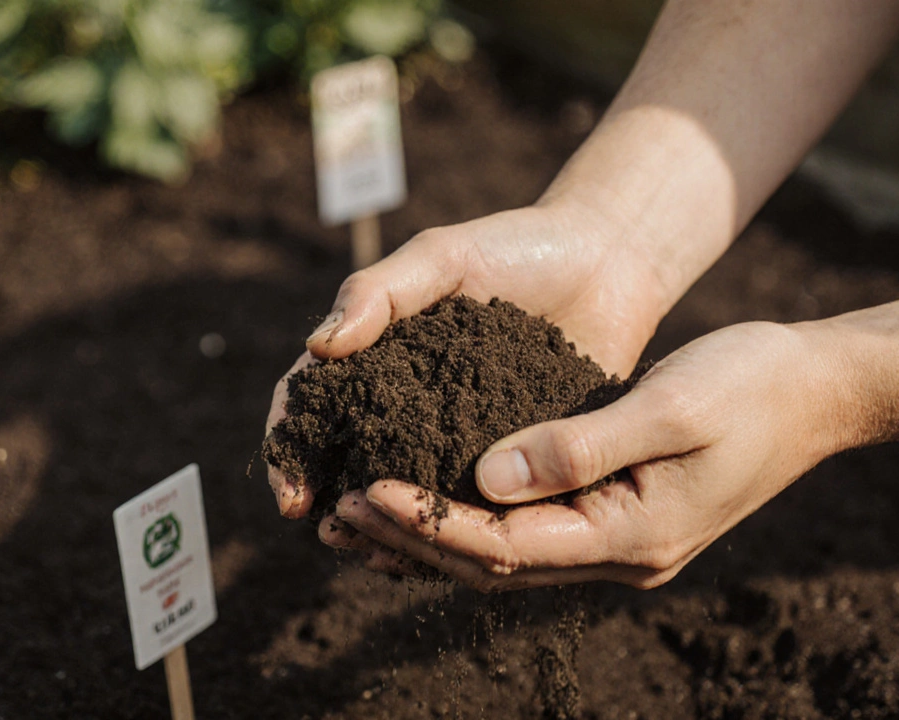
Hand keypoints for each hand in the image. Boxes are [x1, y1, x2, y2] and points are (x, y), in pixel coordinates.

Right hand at [266, 199, 673, 517]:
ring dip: (383, 527)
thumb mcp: (444, 256)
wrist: (609, 262)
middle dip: (330, 501)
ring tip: (376, 556)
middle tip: (329, 534)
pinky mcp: (512, 456)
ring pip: (405, 492)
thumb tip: (319, 345)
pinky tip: (444, 556)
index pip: (310, 401)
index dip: (290, 445)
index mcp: (375, 353)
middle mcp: (406, 401)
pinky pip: (472, 502)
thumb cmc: (519, 246)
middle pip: (347, 459)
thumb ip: (380, 291)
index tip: (291, 488)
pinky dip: (451, 530)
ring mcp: (456, 434)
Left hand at [324, 321, 851, 590]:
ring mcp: (619, 539)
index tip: (365, 491)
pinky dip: (470, 515)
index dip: (430, 522)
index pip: (506, 546)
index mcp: (632, 535)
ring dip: (430, 534)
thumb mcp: (671, 408)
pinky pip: (527, 529)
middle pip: (493, 562)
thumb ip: (580, 446)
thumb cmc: (753, 387)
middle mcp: (619, 553)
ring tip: (355, 514)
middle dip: (412, 538)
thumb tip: (485, 476)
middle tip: (335, 512)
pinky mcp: (616, 513)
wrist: (819, 390)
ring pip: (505, 551)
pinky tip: (425, 495)